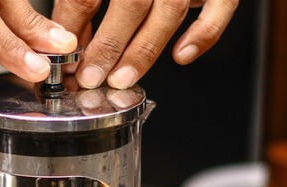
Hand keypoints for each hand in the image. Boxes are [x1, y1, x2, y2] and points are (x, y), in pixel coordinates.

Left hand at [52, 0, 238, 88]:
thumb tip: (70, 35)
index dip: (73, 25)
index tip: (65, 56)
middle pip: (131, 2)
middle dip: (109, 46)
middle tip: (91, 77)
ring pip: (170, 10)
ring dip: (144, 50)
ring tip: (121, 79)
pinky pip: (221, 5)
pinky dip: (204, 34)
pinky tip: (181, 56)